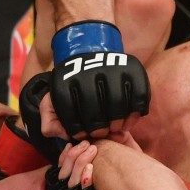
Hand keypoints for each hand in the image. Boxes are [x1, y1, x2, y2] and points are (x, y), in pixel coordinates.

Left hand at [49, 21, 149, 138]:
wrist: (91, 54)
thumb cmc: (74, 86)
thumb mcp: (54, 100)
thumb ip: (51, 121)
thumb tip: (64, 134)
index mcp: (65, 79)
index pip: (68, 111)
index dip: (76, 129)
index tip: (82, 135)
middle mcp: (88, 70)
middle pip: (95, 109)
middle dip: (98, 128)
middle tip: (101, 133)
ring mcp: (113, 68)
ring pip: (118, 104)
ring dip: (117, 124)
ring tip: (114, 129)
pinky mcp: (134, 70)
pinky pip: (139, 98)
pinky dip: (134, 115)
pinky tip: (127, 122)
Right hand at [57, 140, 97, 187]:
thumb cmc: (96, 189)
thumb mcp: (82, 175)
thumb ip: (77, 164)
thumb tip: (73, 145)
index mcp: (62, 185)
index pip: (59, 167)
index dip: (65, 154)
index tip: (73, 143)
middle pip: (65, 171)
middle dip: (75, 153)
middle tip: (87, 143)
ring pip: (72, 179)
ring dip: (82, 161)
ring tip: (93, 149)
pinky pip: (83, 189)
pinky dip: (85, 177)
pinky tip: (91, 167)